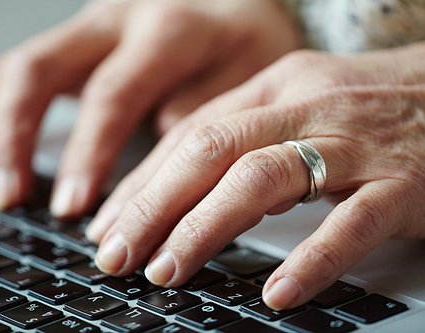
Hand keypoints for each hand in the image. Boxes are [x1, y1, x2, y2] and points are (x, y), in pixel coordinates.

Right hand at [0, 0, 298, 216]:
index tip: (70, 207)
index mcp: (164, 30)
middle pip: (38, 68)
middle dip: (11, 137)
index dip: (85, 153)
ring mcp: (86, 29)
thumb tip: (156, 162)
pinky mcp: (73, 44)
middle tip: (5, 197)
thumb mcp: (245, 76)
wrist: (236, 9)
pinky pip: (12, 71)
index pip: (111, 93)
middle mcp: (115, 21)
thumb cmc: (244, 47)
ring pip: (13, 68)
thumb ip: (202, 114)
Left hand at [88, 43, 424, 309]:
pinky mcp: (403, 182)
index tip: (106, 224)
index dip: (140, 182)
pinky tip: (277, 293)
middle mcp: (304, 107)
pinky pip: (350, 223)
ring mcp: (354, 143)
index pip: (189, 134)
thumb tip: (182, 188)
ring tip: (167, 273)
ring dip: (205, 230)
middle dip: (152, 207)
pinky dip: (310, 259)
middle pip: (210, 153)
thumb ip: (244, 140)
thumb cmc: (368, 106)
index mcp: (273, 88)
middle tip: (116, 255)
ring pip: (262, 180)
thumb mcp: (296, 107)